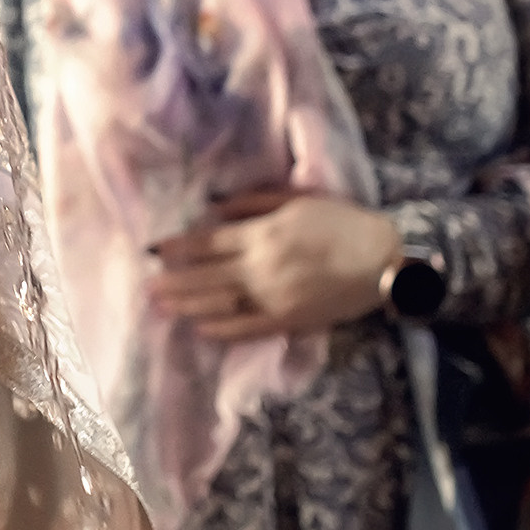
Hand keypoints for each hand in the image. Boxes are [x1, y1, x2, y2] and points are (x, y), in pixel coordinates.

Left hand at [147, 191, 400, 340]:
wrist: (384, 260)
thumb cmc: (340, 222)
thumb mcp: (295, 200)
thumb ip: (252, 204)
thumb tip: (213, 208)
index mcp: (263, 235)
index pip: (208, 242)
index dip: (178, 248)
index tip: (153, 251)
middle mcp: (262, 268)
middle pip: (207, 276)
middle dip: (174, 281)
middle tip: (145, 287)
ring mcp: (275, 298)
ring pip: (221, 304)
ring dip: (188, 306)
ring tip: (161, 307)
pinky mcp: (289, 321)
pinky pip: (248, 328)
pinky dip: (222, 329)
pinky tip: (200, 328)